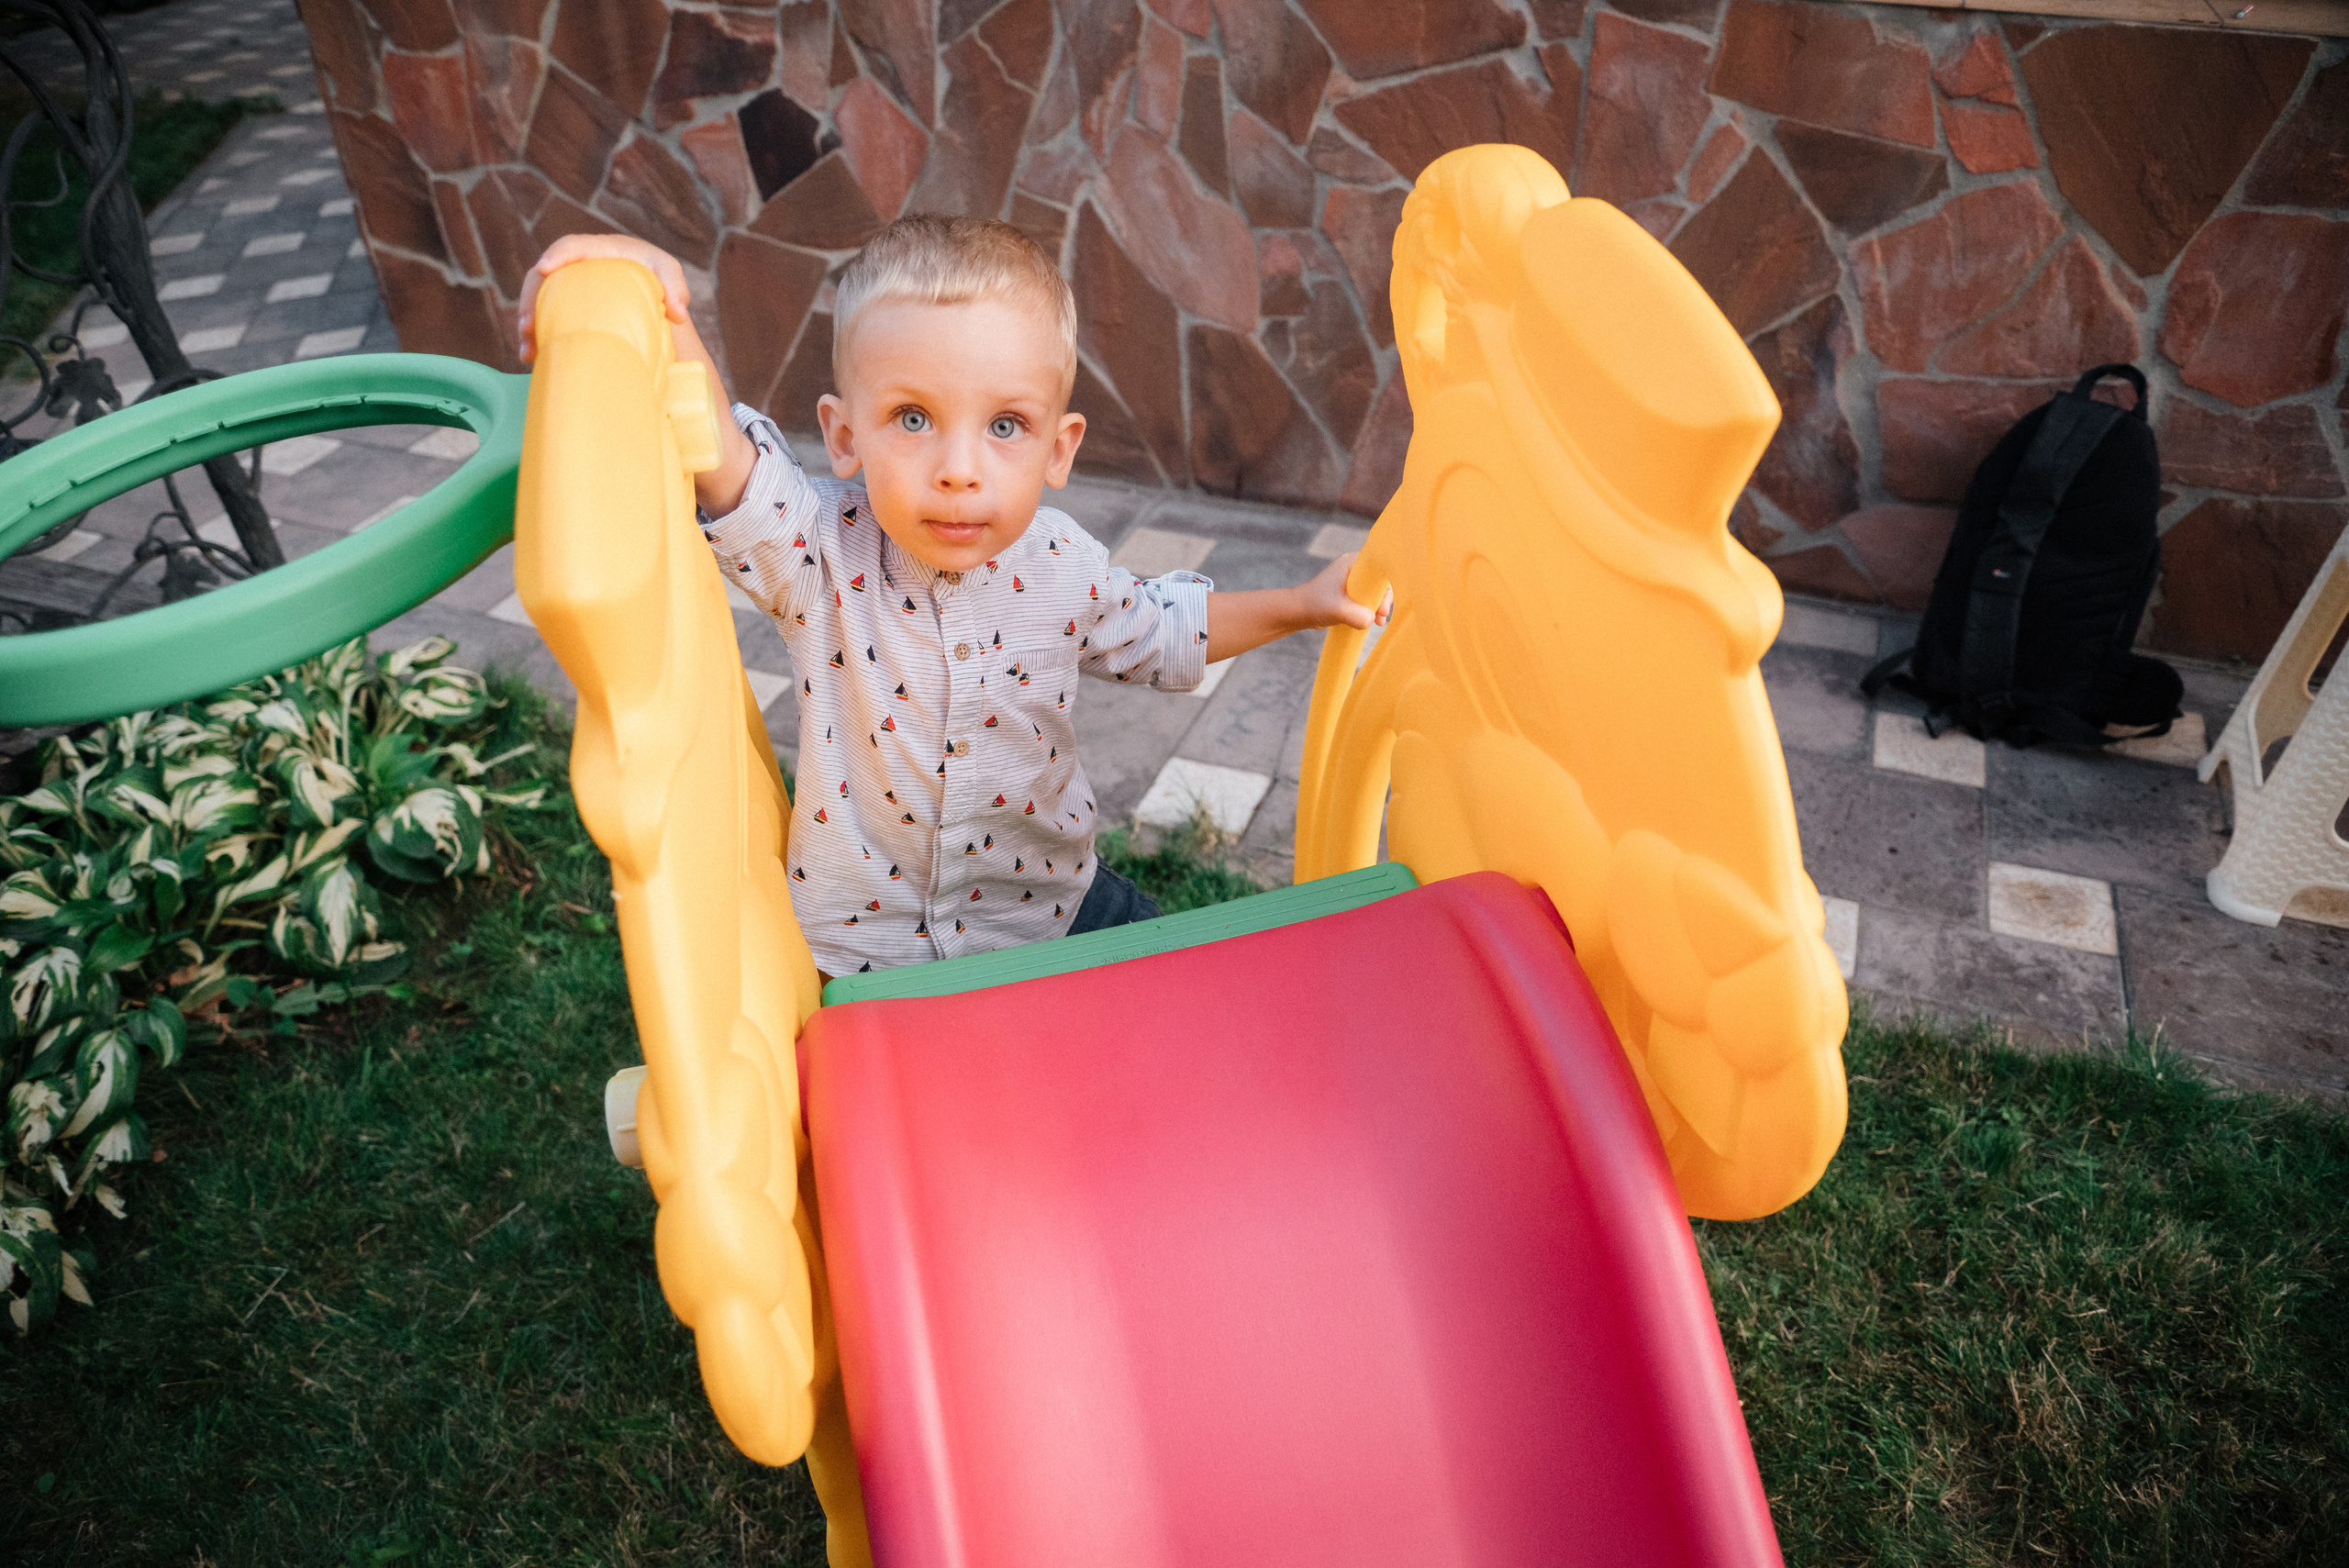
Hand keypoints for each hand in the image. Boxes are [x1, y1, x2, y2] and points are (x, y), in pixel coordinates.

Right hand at [516, 234, 690, 365]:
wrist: (648, 291)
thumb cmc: (658, 276)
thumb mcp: (669, 274)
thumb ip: (676, 287)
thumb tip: (679, 314)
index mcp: (598, 250)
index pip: (571, 246)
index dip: (556, 255)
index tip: (545, 269)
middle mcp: (574, 266)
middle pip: (542, 278)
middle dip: (529, 300)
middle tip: (527, 327)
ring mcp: (565, 287)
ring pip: (536, 302)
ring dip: (528, 325)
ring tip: (527, 351)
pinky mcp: (563, 307)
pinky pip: (542, 319)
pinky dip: (536, 338)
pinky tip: (533, 358)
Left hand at [1301, 551, 1392, 630]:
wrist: (1298, 612)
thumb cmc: (1314, 604)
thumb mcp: (1338, 610)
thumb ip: (1357, 615)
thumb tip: (1371, 619)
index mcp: (1351, 562)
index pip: (1378, 567)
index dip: (1385, 585)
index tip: (1382, 604)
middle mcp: (1354, 569)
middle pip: (1379, 581)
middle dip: (1384, 599)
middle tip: (1381, 615)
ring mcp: (1352, 581)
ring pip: (1375, 592)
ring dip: (1379, 606)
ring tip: (1378, 622)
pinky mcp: (1350, 593)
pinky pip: (1367, 599)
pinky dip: (1371, 609)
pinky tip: (1373, 621)